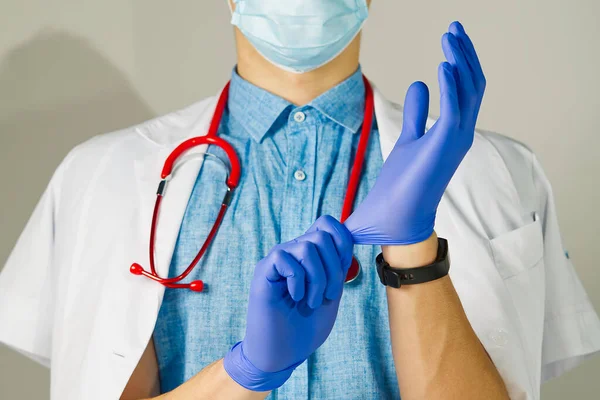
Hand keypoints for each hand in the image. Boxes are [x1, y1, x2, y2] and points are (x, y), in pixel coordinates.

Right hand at [224, 215, 352, 390]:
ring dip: (317, 279)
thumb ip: (338, 265)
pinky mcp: (263, 271)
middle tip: (328, 296)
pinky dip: (297, 281)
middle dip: (333, 268)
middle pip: (321, 234)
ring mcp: (277, 260)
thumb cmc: (305, 326)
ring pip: (307, 246)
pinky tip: (295, 297)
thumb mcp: (332, 292)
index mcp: (310, 255)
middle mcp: (293, 252)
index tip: (342, 274)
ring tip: (311, 301)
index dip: (342, 243)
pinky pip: (284, 258)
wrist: (282, 353)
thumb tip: (347, 238)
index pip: (328, 225)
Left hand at [345, 21, 485, 244]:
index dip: (459, 63)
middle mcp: (458, 134)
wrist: (395, 220)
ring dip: (460, 61)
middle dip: (464, 55)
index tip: (450, 40)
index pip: (463, 90)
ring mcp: (454, 141)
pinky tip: (443, 65)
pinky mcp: (444, 147)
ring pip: (467, 93)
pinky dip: (452, 86)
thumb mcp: (407, 138)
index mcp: (450, 132)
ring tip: (450, 36)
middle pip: (471, 85)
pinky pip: (454, 110)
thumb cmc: (400, 186)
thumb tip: (418, 85)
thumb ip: (416, 113)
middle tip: (454, 28)